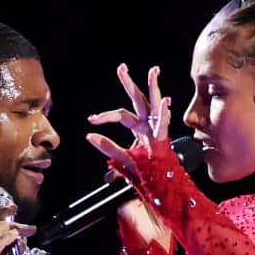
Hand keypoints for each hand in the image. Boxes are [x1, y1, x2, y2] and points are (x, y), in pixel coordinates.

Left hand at [86, 63, 171, 184]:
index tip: (91, 119)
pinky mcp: (163, 140)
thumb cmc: (145, 173)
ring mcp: (157, 130)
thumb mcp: (121, 159)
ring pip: (154, 104)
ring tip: (153, 71)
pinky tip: (165, 101)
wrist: (160, 186)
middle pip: (137, 99)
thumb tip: (88, 136)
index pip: (120, 115)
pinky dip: (164, 113)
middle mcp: (148, 125)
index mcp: (138, 128)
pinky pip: (163, 125)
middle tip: (121, 67)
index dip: (105, 116)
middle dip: (129, 83)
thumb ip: (107, 147)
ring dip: (154, 87)